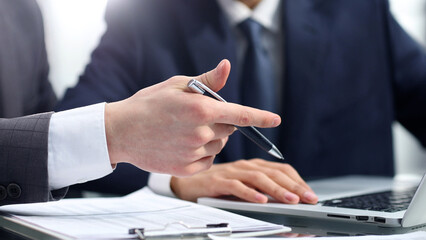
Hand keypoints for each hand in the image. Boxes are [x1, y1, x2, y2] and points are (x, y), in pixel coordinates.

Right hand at [104, 60, 280, 176]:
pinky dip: (202, 154)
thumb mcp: (176, 86)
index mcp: (200, 109)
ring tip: (185, 132)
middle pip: (229, 130)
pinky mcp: (186, 169)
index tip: (276, 120)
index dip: (261, 117)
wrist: (121, 132)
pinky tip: (182, 145)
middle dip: (221, 122)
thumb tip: (227, 67)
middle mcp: (200, 133)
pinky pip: (208, 160)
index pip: (240, 115)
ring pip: (218, 145)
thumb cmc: (148, 104)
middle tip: (197, 118)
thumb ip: (207, 81)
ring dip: (211, 138)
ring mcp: (193, 153)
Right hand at [171, 159, 317, 203]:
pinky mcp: (218, 181)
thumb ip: (261, 188)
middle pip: (273, 173)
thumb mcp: (243, 185)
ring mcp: (231, 172)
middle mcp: (245, 166)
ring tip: (291, 200)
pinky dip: (250, 194)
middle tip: (308, 198)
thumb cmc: (218, 184)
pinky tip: (261, 201)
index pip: (281, 169)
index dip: (297, 180)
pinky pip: (236, 187)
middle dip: (294, 186)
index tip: (310, 194)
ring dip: (276, 190)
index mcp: (253, 165)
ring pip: (258, 178)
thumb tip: (287, 199)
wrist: (187, 182)